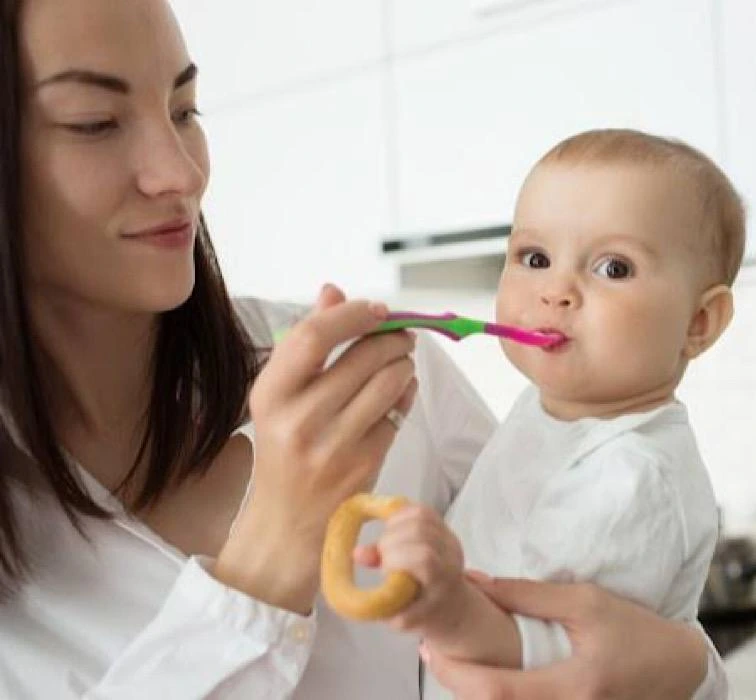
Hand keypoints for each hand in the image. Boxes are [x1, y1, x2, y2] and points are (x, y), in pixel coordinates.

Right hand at [215, 284, 417, 612]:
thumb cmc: (284, 449)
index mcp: (269, 395)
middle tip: (400, 337)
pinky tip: (399, 394)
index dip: (352, 314)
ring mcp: (333, 445)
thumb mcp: (280, 398)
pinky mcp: (364, 465)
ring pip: (390, 382)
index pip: (313, 335)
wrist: (286, 525)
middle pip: (364, 356)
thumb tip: (334, 291)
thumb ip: (306, 344)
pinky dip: (406, 396)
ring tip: (399, 365)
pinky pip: (398, 414)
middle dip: (393, 339)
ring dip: (404, 366)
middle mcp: (298, 419)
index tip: (377, 309)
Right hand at [354, 504, 467, 637]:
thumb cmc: (422, 611)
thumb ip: (380, 589)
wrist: (450, 602)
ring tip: (388, 542)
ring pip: (422, 516)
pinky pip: (422, 510)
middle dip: (392, 540)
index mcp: (442, 580)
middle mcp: (450, 554)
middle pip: (420, 532)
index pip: (424, 557)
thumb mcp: (399, 613)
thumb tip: (357, 553)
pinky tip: (392, 529)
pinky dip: (402, 514)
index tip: (386, 569)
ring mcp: (448, 538)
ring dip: (396, 524)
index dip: (398, 557)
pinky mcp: (443, 526)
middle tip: (383, 555)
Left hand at [424, 575, 710, 699]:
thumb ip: (530, 595)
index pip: (496, 691)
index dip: (456, 674)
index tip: (432, 649)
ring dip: (475, 694)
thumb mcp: (585, 602)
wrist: (677, 669)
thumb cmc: (634, 631)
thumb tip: (479, 584)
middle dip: (456, 685)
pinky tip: (488, 678)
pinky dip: (498, 699)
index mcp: (573, 686)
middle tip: (436, 654)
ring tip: (457, 663)